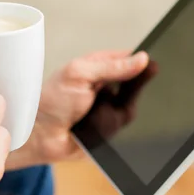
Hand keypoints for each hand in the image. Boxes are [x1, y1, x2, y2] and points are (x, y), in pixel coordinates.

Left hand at [10, 50, 148, 167]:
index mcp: (97, 66)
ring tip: (97, 113)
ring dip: (119, 109)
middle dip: (133, 89)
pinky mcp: (109, 128)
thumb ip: (110, 66)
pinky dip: (116, 125)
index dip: (142, 60)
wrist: (40, 136)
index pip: (129, 58)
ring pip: (133, 106)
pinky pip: (125, 127)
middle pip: (136, 83)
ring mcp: (108, 107)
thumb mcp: (79, 74)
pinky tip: (99, 126)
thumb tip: (141, 58)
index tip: (154, 62)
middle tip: (115, 93)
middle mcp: (105, 85)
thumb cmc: (51, 101)